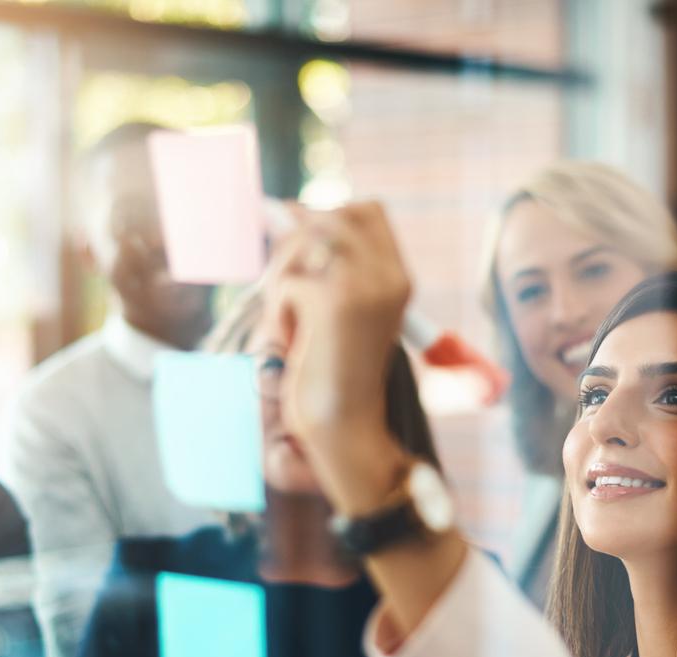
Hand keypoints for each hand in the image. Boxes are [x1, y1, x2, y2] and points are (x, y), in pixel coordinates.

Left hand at [264, 202, 413, 510]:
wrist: (345, 427)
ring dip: (282, 280)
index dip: (327, 219)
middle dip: (295, 246)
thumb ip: (322, 262)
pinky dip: (278, 313)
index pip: (365, 210)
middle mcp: (388, 275)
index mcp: (398, 276)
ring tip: (291, 322)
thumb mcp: (336, 308)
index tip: (304, 254)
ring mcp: (364, 285)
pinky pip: (287, 282)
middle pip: (328, 217)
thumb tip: (282, 209)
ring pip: (302, 243)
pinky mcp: (334, 302)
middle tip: (289, 293)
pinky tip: (294, 343)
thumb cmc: (334, 372)